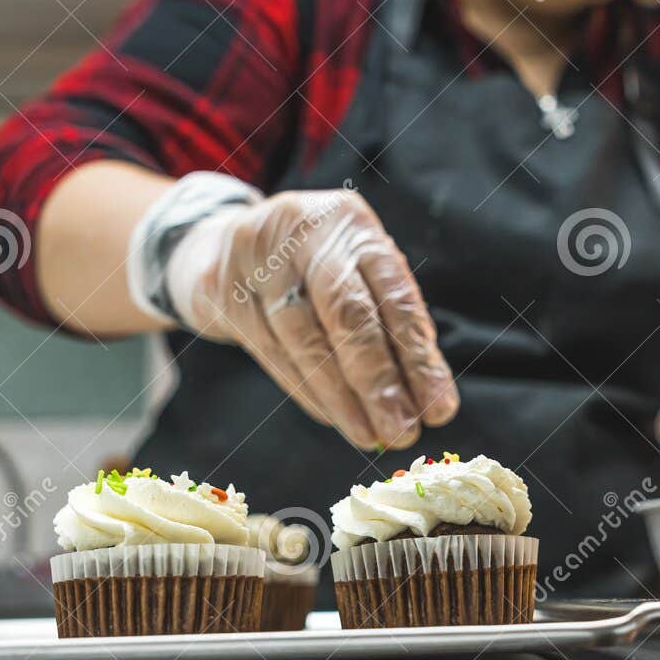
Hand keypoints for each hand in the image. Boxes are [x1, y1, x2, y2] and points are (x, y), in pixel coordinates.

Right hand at [165, 186, 458, 448]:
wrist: (219, 244)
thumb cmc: (310, 267)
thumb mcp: (354, 272)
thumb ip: (390, 322)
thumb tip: (428, 397)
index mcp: (352, 224)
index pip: (394, 295)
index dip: (419, 357)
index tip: (440, 408)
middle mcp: (306, 231)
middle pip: (348, 314)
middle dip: (380, 382)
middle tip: (403, 431)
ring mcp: (258, 258)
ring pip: (305, 340)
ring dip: (342, 398)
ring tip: (370, 436)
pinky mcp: (223, 288)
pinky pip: (270, 352)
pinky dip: (306, 391)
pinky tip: (332, 416)